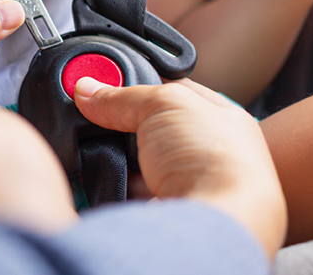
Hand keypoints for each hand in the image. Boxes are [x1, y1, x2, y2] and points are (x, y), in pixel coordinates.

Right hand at [73, 77, 285, 256]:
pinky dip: (116, 190)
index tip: (106, 83)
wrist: (213, 228)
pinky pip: (131, 198)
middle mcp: (209, 155)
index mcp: (221, 119)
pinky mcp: (167, 215)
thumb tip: (91, 91)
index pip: (175, 93)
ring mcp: (189, 189)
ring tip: (102, 152)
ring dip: (121, 162)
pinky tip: (109, 182)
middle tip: (98, 118)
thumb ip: (125, 95)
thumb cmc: (215, 161)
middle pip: (156, 131)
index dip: (141, 84)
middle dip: (127, 127)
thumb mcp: (165, 104)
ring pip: (141, 167)